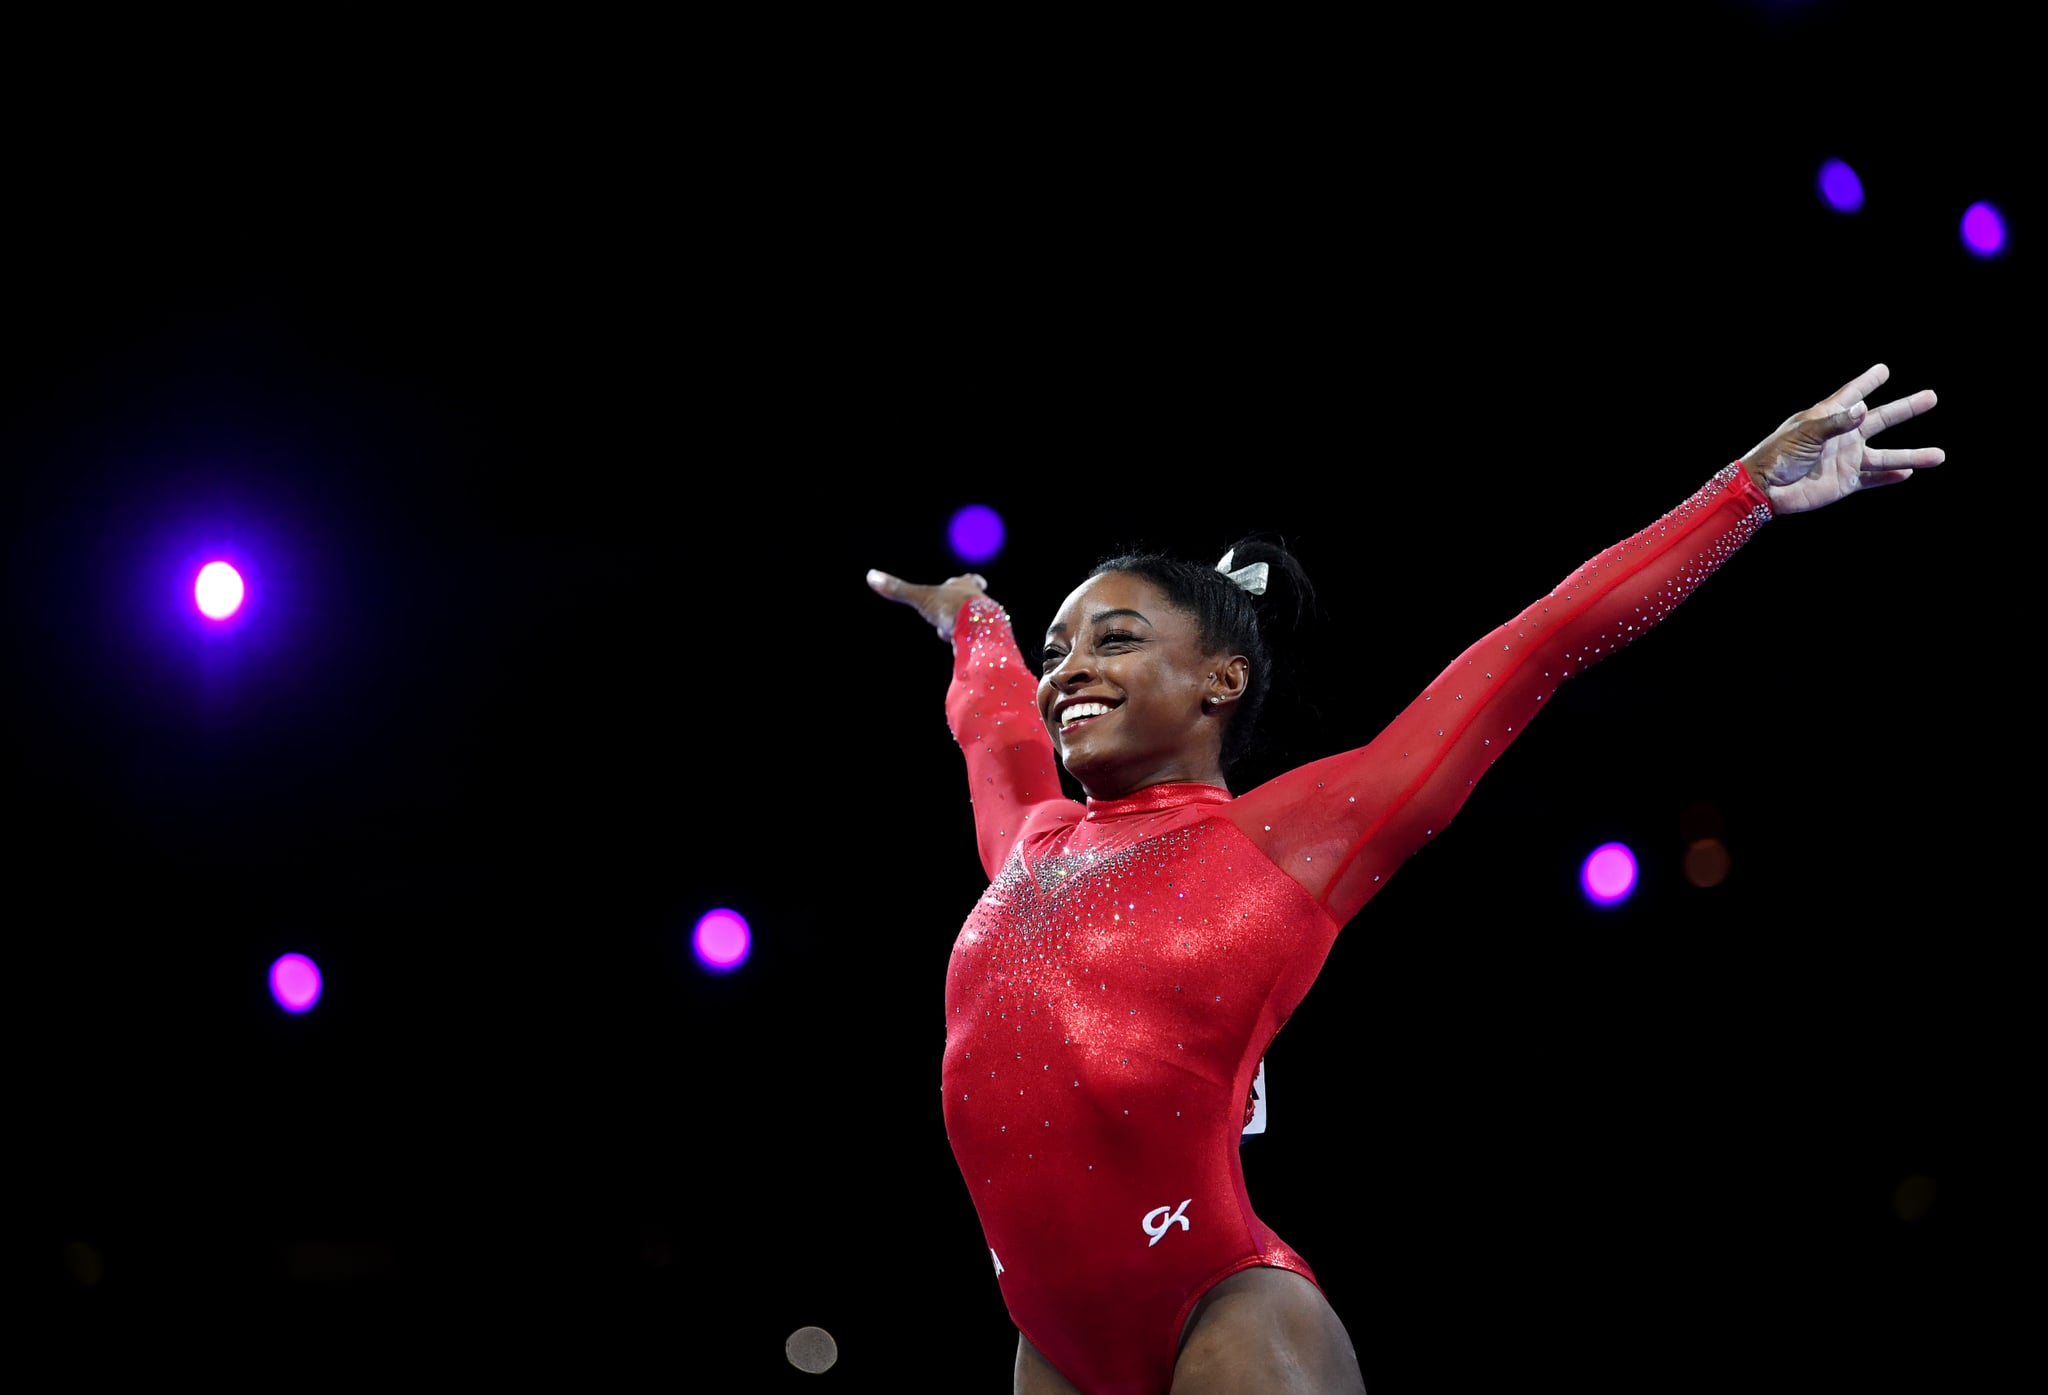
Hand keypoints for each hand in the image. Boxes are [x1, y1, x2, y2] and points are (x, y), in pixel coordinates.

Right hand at [867, 569, 993, 644]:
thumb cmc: (950, 608)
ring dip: (962, 630)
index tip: (978, 581)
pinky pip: (976, 642)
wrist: (977, 629)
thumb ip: (898, 589)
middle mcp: (980, 601)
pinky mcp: (989, 639)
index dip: (970, 581)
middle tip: (953, 616)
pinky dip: (968, 645)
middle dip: (961, 611)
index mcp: (966, 586)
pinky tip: (962, 651)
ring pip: (973, 623)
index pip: (970, 580)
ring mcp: (987, 621)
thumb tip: (871, 575)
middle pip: (971, 604)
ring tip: (953, 635)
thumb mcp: (920, 597)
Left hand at [1740, 362, 1943, 515]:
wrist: (1766, 488)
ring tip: (1939, 455)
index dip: (1868, 382)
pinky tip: (1908, 473)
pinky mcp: (1845, 482)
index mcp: (1829, 417)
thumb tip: (1864, 409)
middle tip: (1931, 396)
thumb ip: (1835, 423)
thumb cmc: (1779, 454)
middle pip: (1881, 419)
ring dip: (1912, 455)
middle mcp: (1843, 436)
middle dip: (1906, 408)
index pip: (1853, 394)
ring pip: (1887, 456)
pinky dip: (1890, 477)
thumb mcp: (1806, 433)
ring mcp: (1846, 459)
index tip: (1884, 369)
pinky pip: (1873, 478)